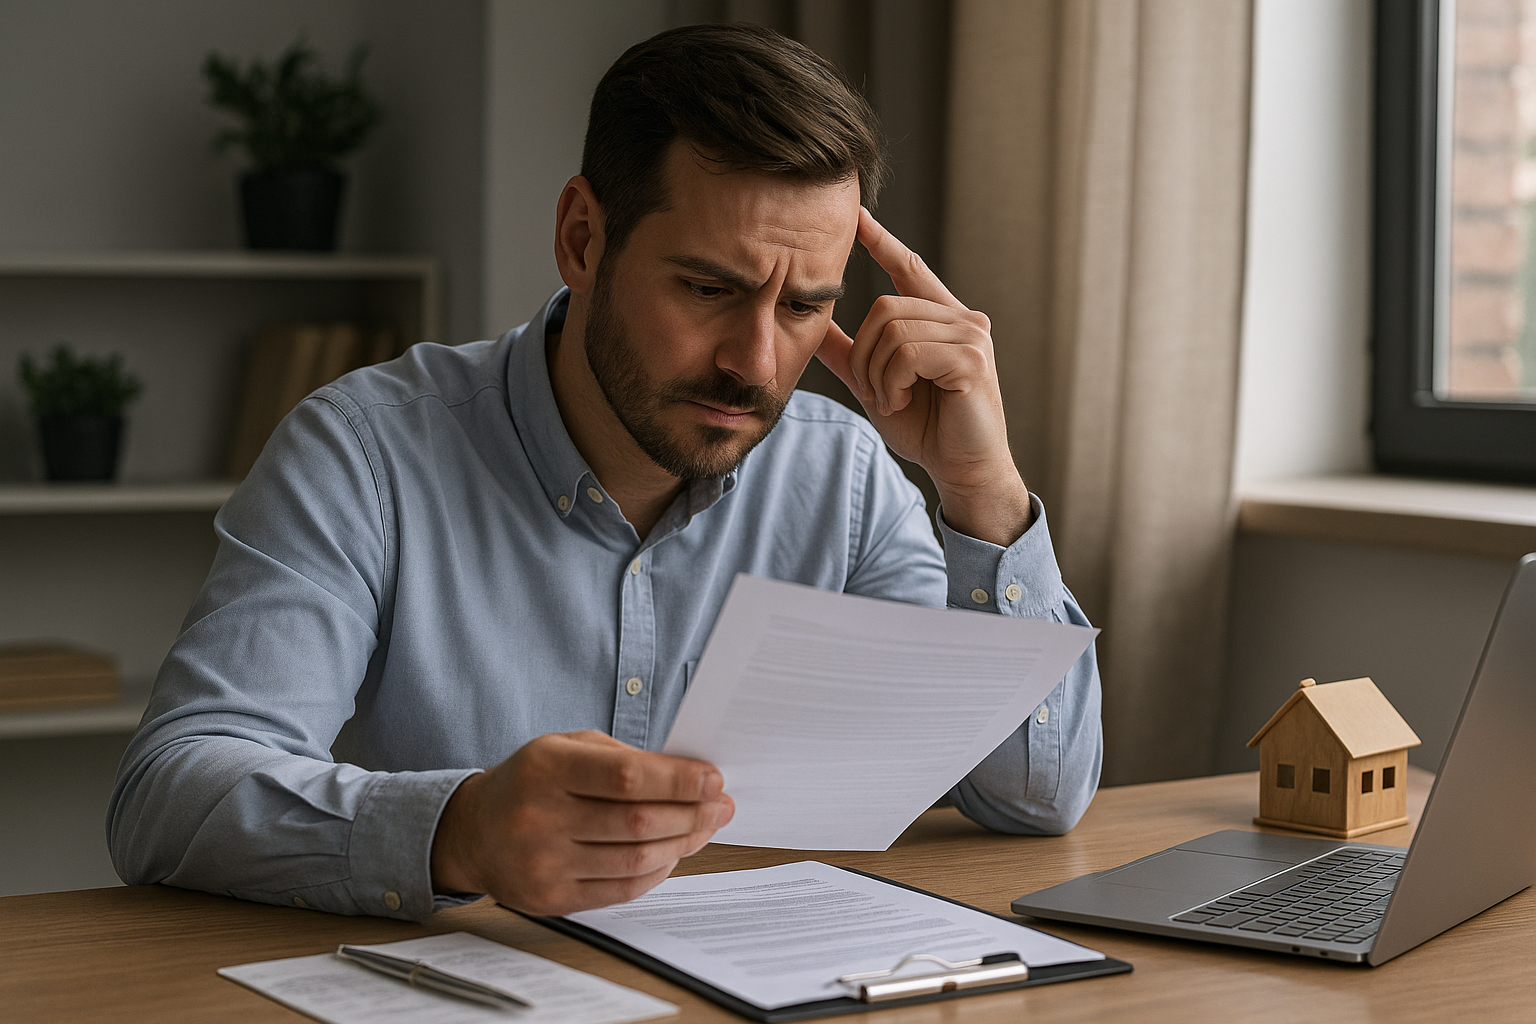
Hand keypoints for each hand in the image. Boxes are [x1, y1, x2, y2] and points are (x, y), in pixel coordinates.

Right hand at [430, 730, 733, 914]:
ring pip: (635, 860)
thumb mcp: (566, 747)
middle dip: (691, 814)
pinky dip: (656, 871)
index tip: (713, 780)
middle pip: (638, 823)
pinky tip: (672, 853)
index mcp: (546, 768)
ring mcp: (544, 864)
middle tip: (720, 805)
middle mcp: (540, 817)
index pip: (626, 778)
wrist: (473, 832)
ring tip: (703, 827)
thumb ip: (623, 758)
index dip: (679, 781)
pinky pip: (621, 890)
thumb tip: (690, 779)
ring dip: (682, 843)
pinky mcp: (551, 899)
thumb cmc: (530, 781)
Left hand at [816, 208, 1030, 545]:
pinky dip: (892, 382)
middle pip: (886, 308)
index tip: (856, 217)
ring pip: (893, 330)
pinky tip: (902, 401)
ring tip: (891, 399)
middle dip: (865, 354)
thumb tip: (813, 325)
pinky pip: (907, 353)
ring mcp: (971, 336)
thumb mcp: (876, 384)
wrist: (962, 470)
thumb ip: (850, 353)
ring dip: (877, 373)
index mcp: (942, 320)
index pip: (909, 269)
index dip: (882, 242)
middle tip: (873, 390)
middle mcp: (963, 319)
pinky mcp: (971, 359)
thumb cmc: (927, 429)